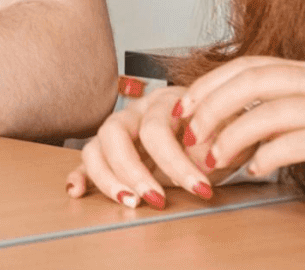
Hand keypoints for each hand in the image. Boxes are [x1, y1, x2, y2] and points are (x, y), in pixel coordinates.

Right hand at [66, 85, 228, 208]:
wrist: (219, 132)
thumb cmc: (221, 132)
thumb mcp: (228, 134)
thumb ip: (215, 142)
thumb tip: (200, 160)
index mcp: (163, 103)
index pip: (155, 129)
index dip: (175, 161)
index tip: (200, 189)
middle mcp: (134, 113)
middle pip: (113, 133)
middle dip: (133, 171)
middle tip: (156, 199)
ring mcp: (118, 132)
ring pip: (93, 148)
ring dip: (107, 178)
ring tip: (131, 202)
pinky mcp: (109, 153)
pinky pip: (85, 162)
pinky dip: (78, 176)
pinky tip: (77, 191)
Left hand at [177, 57, 304, 220]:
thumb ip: (279, 114)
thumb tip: (223, 119)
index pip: (252, 65)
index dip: (210, 84)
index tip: (182, 106)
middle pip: (254, 81)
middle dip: (212, 107)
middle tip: (190, 135)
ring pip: (272, 112)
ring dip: (232, 136)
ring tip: (213, 158)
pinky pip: (300, 142)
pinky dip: (268, 155)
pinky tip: (256, 169)